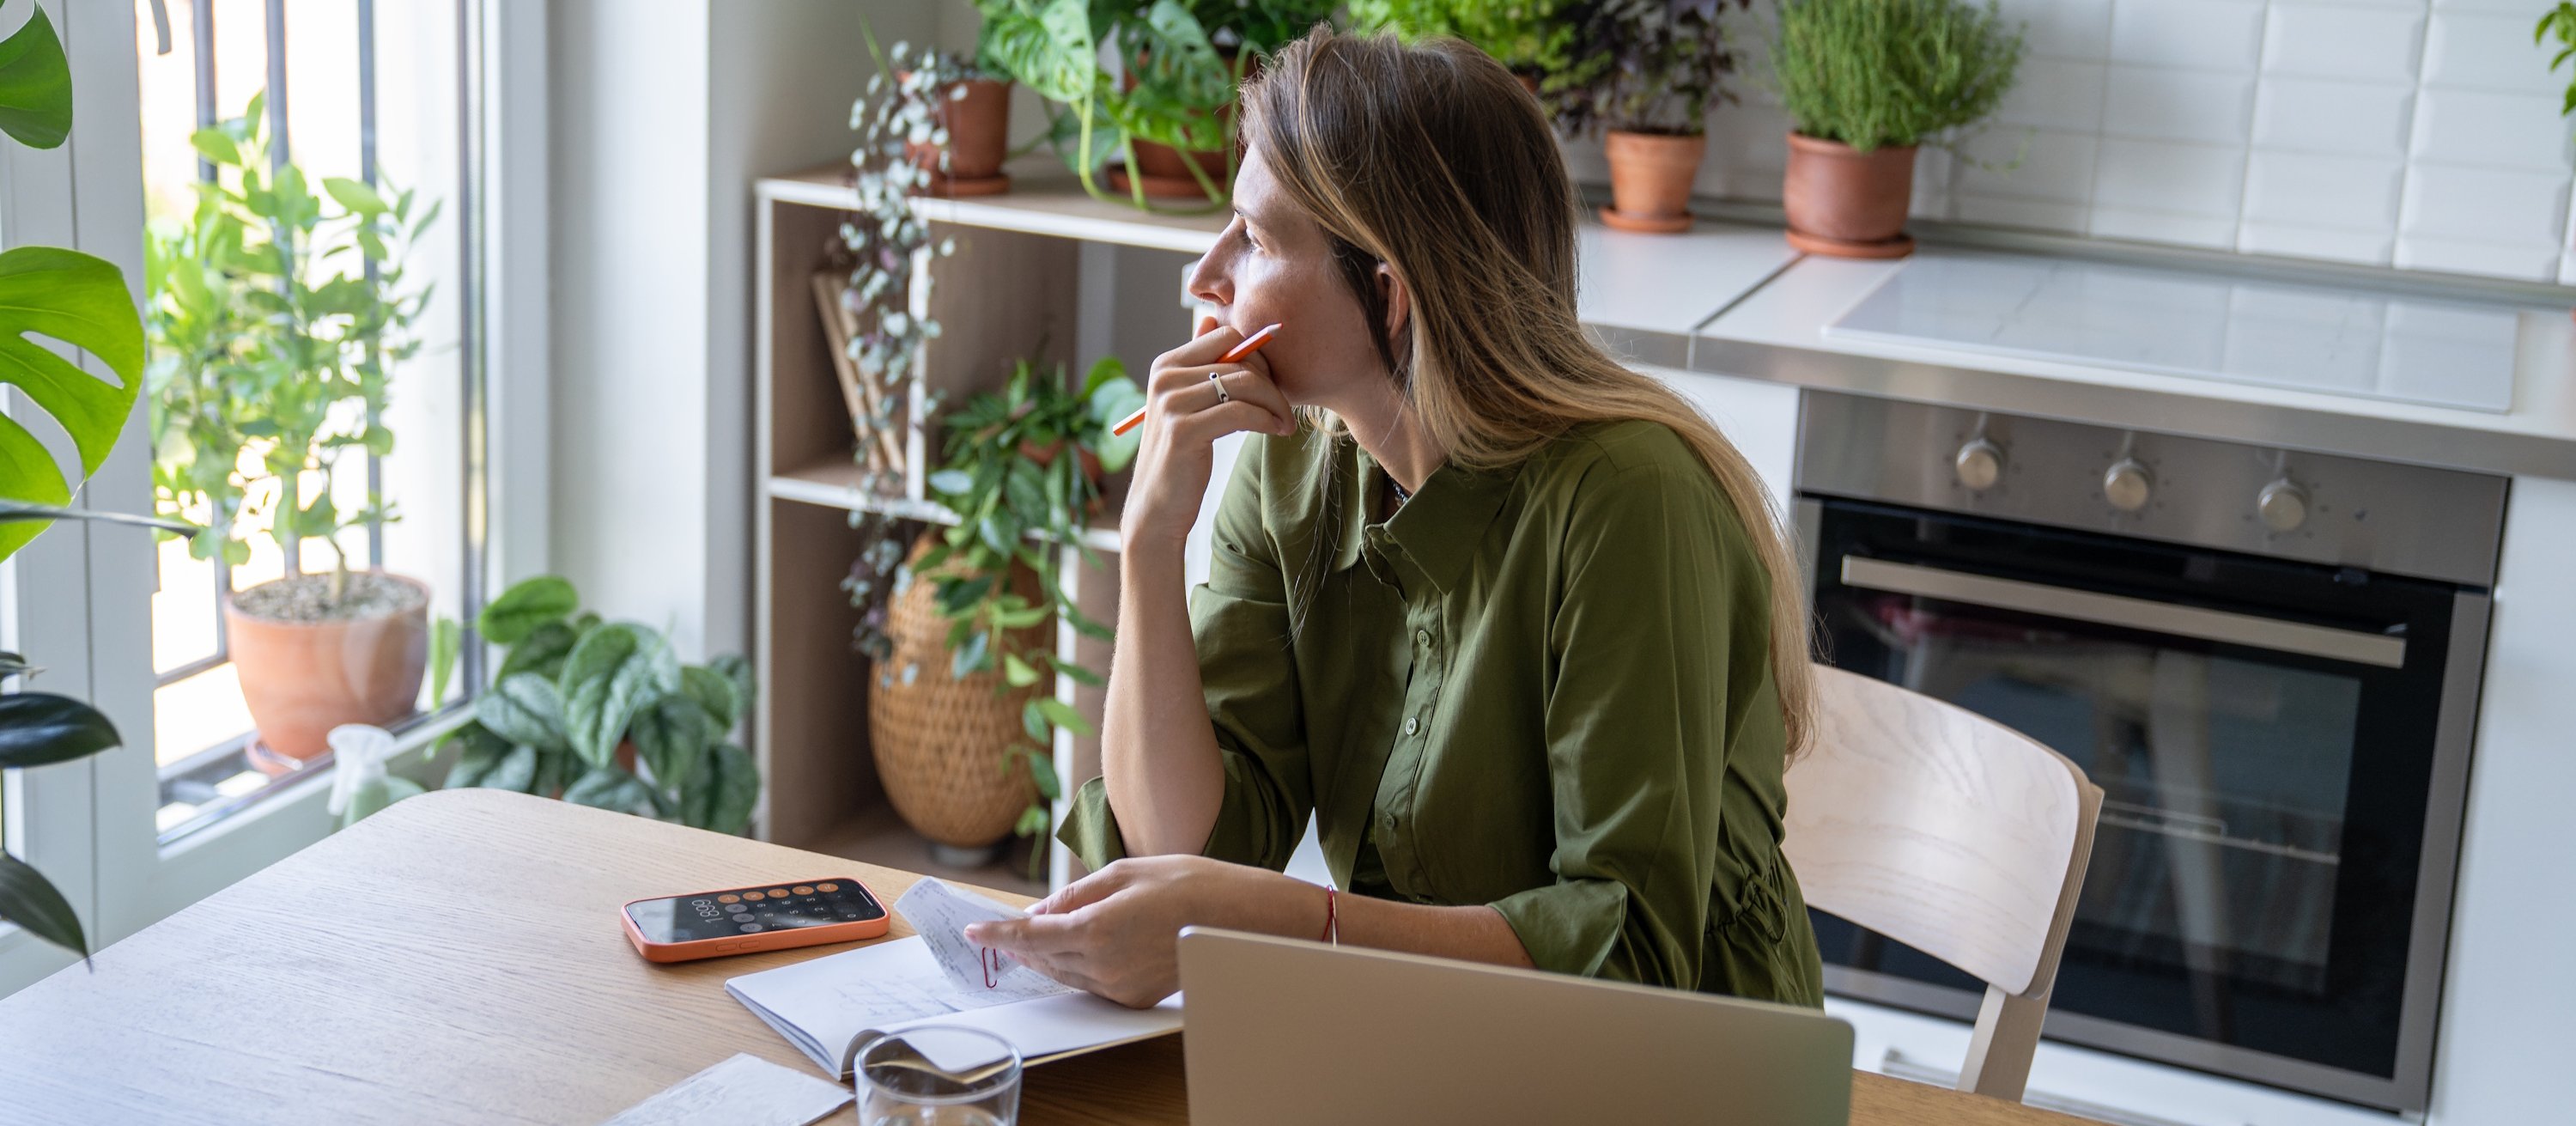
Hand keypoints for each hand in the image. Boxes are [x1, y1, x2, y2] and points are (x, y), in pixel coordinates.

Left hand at [962, 856, 1320, 1008]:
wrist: (1242, 919)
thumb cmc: (1189, 883)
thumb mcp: (1126, 873)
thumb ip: (1077, 895)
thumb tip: (1042, 910)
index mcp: (1097, 928)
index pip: (1031, 935)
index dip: (997, 932)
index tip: (973, 930)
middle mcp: (1104, 965)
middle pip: (1043, 958)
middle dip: (1017, 944)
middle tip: (995, 931)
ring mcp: (1120, 986)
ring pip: (1064, 974)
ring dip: (1043, 956)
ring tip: (1027, 938)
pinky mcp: (1135, 997)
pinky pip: (1091, 984)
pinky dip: (1074, 967)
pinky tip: (1070, 951)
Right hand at [1120, 318, 1296, 551]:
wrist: (1157, 507)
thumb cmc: (1180, 456)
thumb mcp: (1187, 404)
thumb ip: (1199, 364)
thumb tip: (1210, 318)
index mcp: (1166, 365)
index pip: (1226, 336)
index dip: (1256, 356)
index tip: (1269, 385)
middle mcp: (1164, 377)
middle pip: (1239, 359)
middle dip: (1271, 383)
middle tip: (1284, 410)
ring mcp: (1171, 403)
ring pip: (1245, 384)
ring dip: (1275, 404)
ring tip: (1284, 423)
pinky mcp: (1183, 430)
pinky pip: (1242, 412)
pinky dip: (1267, 420)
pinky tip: (1276, 431)